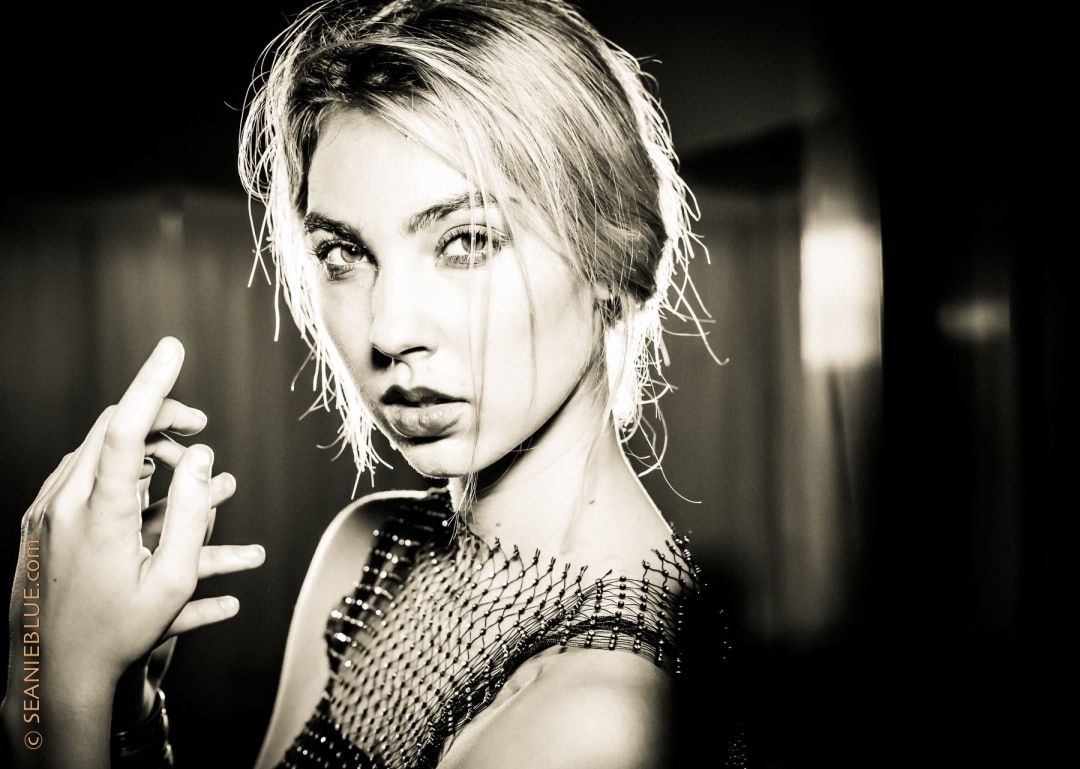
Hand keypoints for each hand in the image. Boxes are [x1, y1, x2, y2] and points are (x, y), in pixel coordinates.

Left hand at [8, 336, 264, 706]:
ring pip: (95, 450)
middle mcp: (62, 503)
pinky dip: (117, 468)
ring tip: (183, 470)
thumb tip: (202, 457)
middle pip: (111, 429)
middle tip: (202, 433)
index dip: (154, 382)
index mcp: (98, 513)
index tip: (173, 348)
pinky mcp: (38, 524)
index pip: (125, 426)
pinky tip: (144, 492)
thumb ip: (194, 511)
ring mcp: (45, 512)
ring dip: (142, 446)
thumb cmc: (120, 634)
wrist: (53, 675)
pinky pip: (80, 474)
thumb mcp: (175, 580)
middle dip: (161, 417)